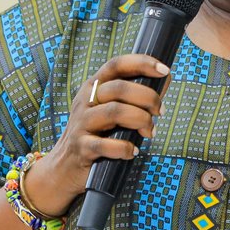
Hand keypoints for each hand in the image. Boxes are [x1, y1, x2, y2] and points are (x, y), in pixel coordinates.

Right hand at [25, 54, 168, 215]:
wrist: (64, 166)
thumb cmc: (96, 134)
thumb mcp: (110, 110)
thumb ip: (136, 96)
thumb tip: (165, 78)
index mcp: (94, 87)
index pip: (117, 65)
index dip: (141, 63)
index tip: (164, 70)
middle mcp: (85, 101)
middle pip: (120, 88)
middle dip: (148, 98)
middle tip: (160, 111)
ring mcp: (81, 124)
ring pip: (115, 112)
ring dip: (141, 120)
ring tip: (150, 132)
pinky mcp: (82, 147)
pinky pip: (106, 144)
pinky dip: (125, 148)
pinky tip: (133, 151)